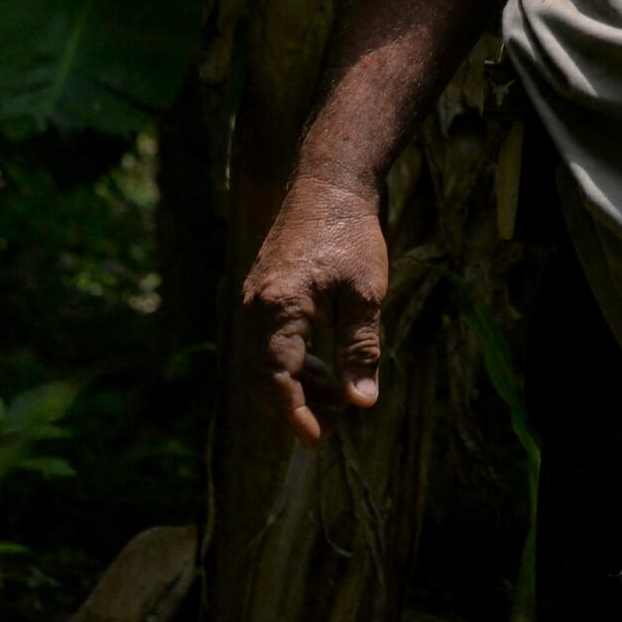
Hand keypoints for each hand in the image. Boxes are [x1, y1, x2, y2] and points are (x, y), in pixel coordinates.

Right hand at [243, 178, 391, 442]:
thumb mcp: (365, 294)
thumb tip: (362, 403)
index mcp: (277, 309)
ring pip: (267, 360)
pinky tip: (327, 368)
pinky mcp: (265, 292)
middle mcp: (257, 307)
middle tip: (333, 422)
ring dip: (299, 384)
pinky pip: (272, 340)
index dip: (294, 413)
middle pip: (264, 375)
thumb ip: (361, 349)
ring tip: (340, 398)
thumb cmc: (351, 235)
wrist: (330, 183)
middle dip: (296, 404)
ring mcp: (257, 299)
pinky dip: (295, 360)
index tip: (315, 438)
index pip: (277, 377)